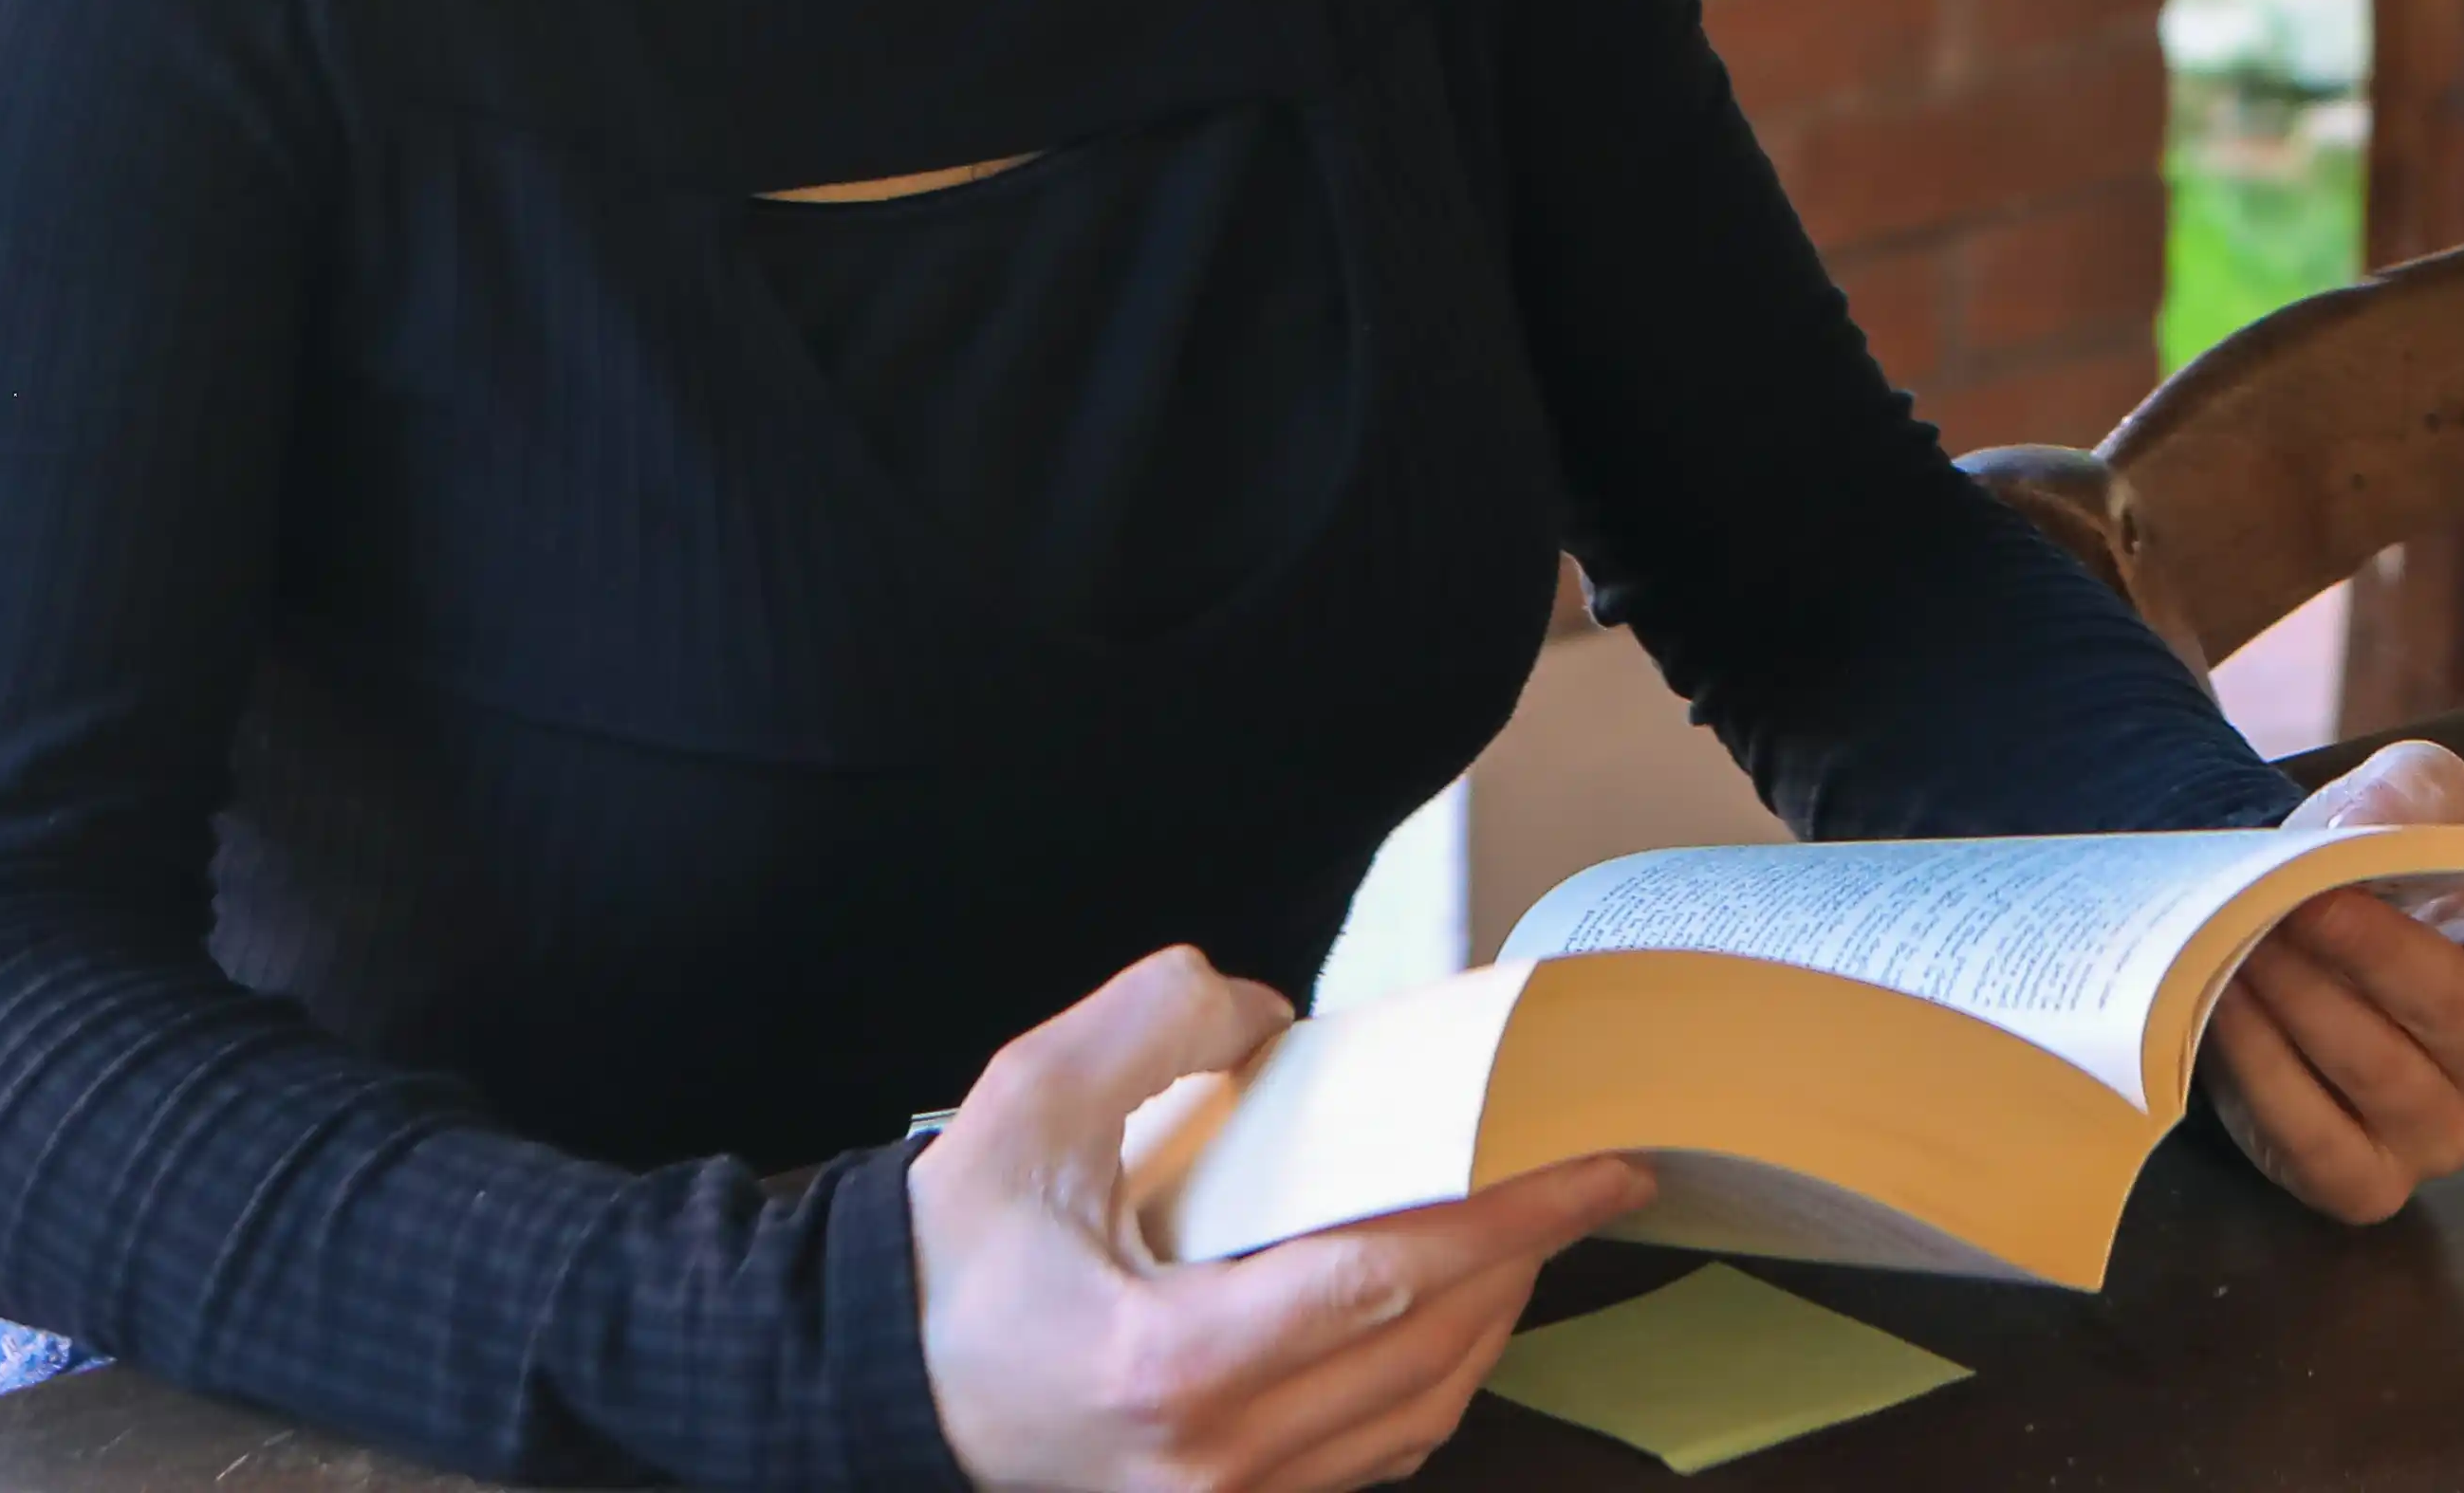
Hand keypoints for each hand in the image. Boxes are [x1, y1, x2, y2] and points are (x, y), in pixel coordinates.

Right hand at [910, 945, 1652, 1492]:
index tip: (1589, 1161)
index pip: (1386, 1281)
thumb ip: (1151, 1024)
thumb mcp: (1027, 1105)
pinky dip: (1427, 1373)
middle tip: (1590, 1172)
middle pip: (1423, 1354)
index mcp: (1171, 1366)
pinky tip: (1446, 1302)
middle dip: (1525, 1256)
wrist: (873, 1384)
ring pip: (1411, 1417)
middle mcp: (1215, 1465)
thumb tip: (1267, 1015)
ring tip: (1529, 1224)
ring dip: (1487, 1319)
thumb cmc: (950, 1260)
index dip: (1506, 1217)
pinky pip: (1367, 1453)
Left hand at [2204, 739, 2463, 1224]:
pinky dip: (2268, 1071)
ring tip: (2252, 942)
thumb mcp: (2393, 805)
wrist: (2273, 936)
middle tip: (2304, 902)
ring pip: (2381, 1073)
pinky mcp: (2366, 1182)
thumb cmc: (2362, 877)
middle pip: (2457, 1013)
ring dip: (2308, 1001)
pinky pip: (2319, 1139)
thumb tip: (2369, 831)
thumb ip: (2406, 797)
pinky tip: (2231, 1008)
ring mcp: (2444, 1137)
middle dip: (2374, 951)